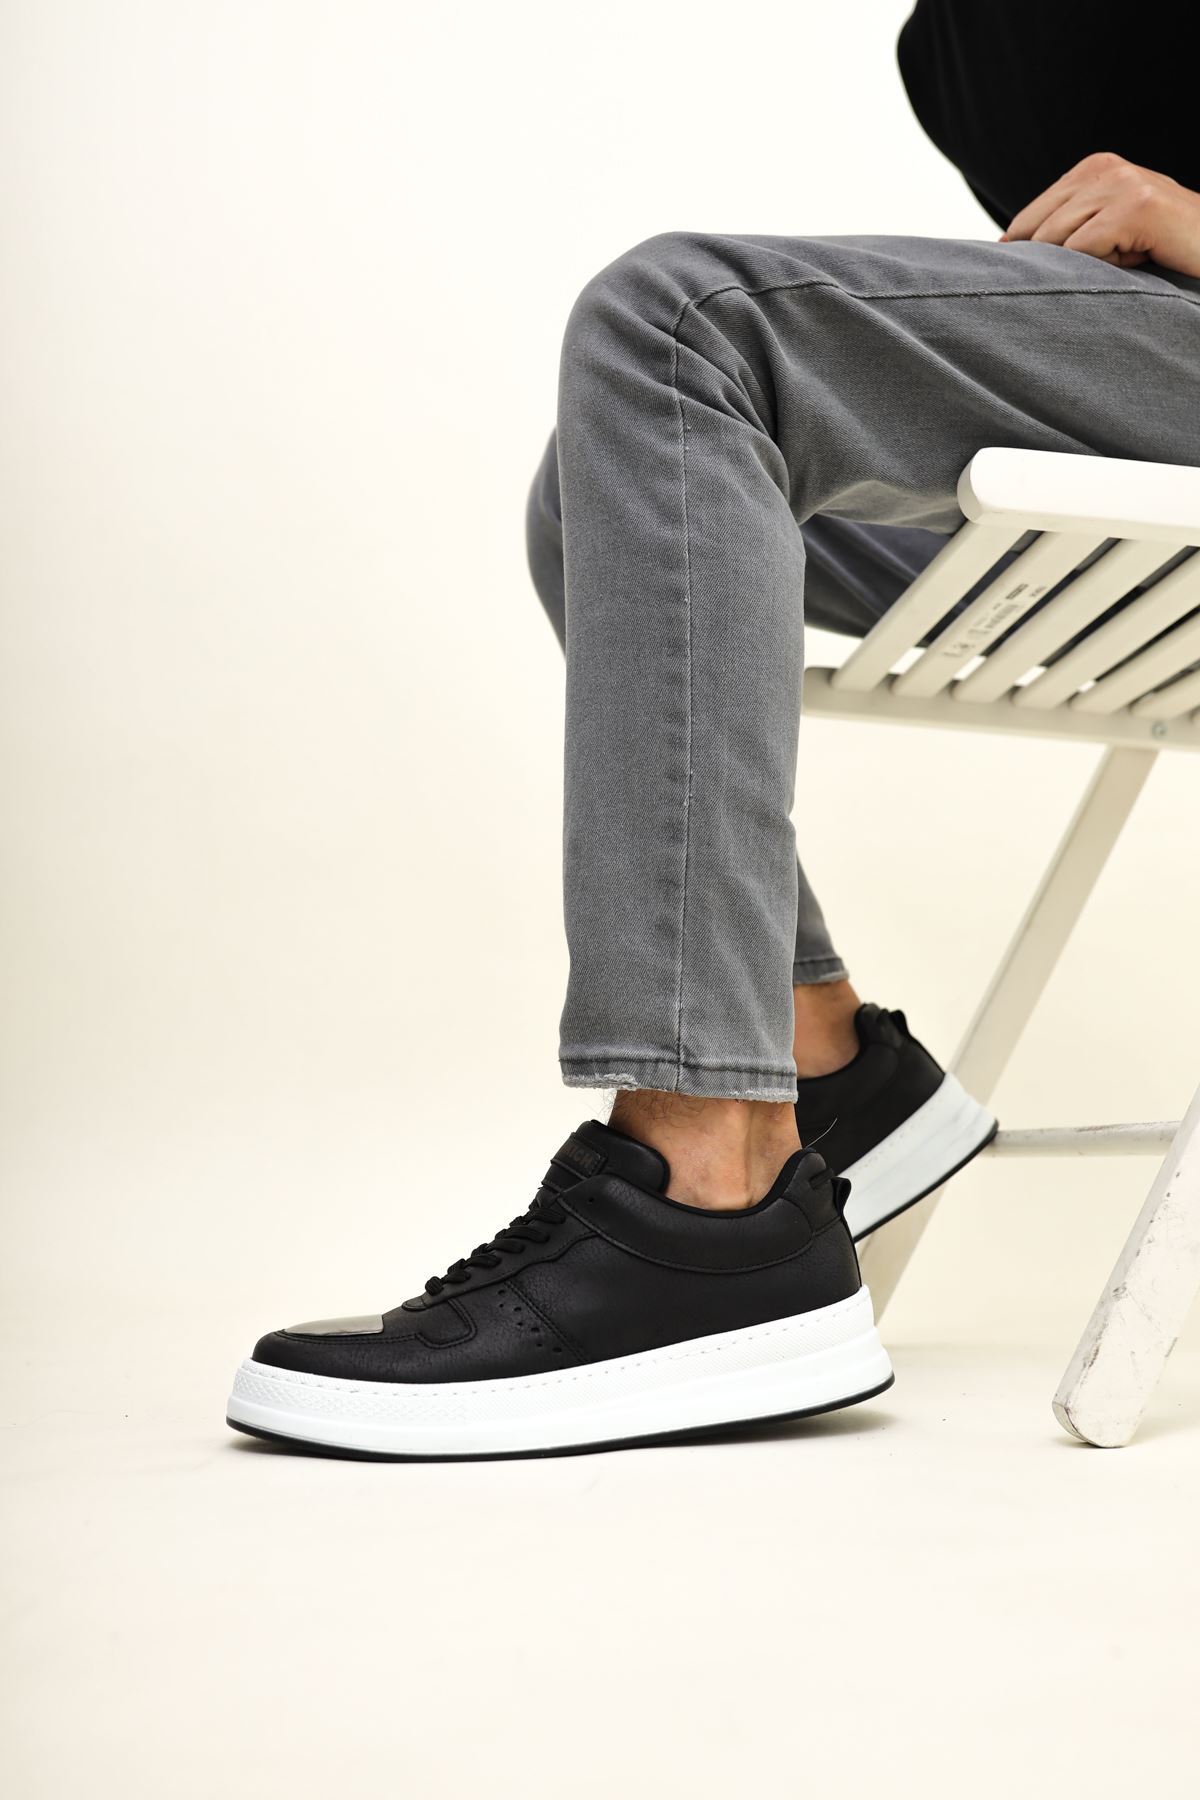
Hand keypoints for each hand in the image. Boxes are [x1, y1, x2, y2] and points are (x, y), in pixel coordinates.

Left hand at [1001, 152, 1199, 279]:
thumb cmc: (1165, 247)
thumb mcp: (1110, 231)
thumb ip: (1070, 229)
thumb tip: (1008, 252)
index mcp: (1093, 167)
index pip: (1030, 218)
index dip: (1024, 255)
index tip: (1025, 282)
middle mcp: (1104, 168)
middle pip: (1035, 230)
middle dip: (1046, 265)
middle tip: (1085, 281)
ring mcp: (1121, 184)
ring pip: (1056, 242)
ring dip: (1079, 269)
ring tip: (1122, 265)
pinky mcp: (1136, 208)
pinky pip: (1082, 251)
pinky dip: (1098, 270)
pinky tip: (1133, 264)